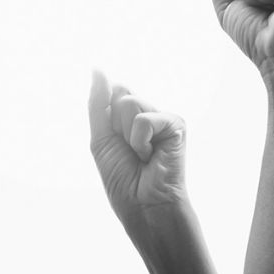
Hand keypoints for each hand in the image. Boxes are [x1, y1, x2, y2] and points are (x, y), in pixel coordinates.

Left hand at [88, 71, 185, 221]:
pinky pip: (144, 118)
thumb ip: (98, 103)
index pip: (110, 90)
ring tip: (140, 154)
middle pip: (118, 93)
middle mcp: (148, 111)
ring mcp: (162, 117)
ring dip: (127, 135)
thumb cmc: (123, 178)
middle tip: (128, 150)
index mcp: (129, 114)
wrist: (143, 206)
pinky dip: (140, 141)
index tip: (114, 138)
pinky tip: (151, 156)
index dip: (105, 115)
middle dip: (114, 125)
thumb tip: (97, 68)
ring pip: (129, 102)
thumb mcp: (101, 137)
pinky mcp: (176, 124)